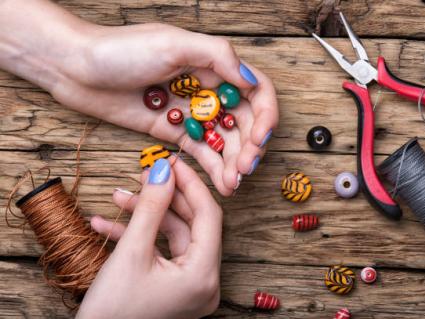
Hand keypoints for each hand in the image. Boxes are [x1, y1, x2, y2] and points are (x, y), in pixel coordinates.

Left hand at [50, 22, 277, 195]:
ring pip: (225, 141)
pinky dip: (214, 168)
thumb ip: (216, 57)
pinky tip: (223, 184)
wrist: (77, 68)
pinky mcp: (174, 132)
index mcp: (213, 65)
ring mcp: (191, 113)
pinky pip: (201, 152)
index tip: (258, 139)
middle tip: (245, 167)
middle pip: (245, 121)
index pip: (256, 91)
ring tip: (234, 183)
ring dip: (234, 162)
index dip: (264, 116)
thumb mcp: (172, 43)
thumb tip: (250, 81)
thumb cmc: (121, 49)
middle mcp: (208, 90)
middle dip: (250, 145)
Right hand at [77, 157, 222, 318]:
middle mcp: (204, 281)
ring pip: (173, 235)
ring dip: (145, 215)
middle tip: (145, 174)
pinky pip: (161, 252)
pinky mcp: (172, 287)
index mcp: (204, 275)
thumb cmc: (111, 312)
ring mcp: (188, 285)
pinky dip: (139, 236)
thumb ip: (150, 207)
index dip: (190, 184)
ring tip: (119, 196)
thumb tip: (163, 170)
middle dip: (164, 197)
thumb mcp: (131, 253)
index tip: (171, 161)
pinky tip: (108, 223)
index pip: (209, 215)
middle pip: (191, 223)